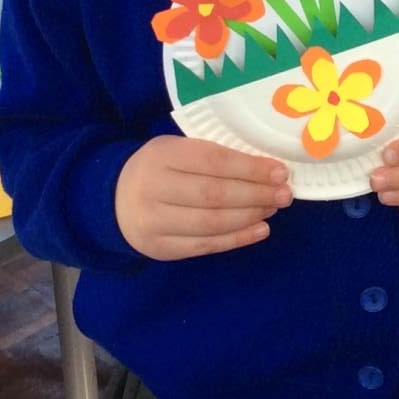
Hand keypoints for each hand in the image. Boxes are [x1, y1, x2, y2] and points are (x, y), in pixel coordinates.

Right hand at [115, 137, 290, 259]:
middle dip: (255, 195)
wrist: (113, 200)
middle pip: (214, 195)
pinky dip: (237, 239)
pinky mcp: (161, 248)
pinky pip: (205, 245)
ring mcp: (155, 222)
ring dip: (250, 217)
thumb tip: (266, 170)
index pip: (213, 161)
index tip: (279, 172)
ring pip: (211, 223)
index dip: (250, 168)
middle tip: (284, 194)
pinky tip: (260, 230)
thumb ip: (212, 157)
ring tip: (272, 209)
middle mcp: (154, 188)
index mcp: (161, 155)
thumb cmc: (158, 169)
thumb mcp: (176, 150)